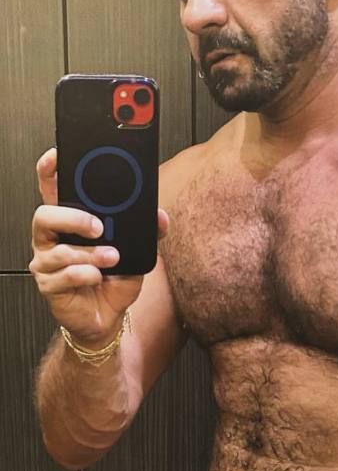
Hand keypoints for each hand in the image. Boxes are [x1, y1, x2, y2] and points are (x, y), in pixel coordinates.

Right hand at [29, 148, 169, 349]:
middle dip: (73, 217)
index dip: (50, 171)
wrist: (108, 314)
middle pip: (44, 215)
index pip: (52, 189)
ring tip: (112, 258)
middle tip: (99, 226)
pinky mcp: (50, 285)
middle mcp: (53, 238)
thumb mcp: (137, 250)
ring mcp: (47, 261)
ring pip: (58, 249)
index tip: (59, 156)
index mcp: (70, 221)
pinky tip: (99, 278)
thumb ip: (149, 230)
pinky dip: (88, 275)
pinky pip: (65, 275)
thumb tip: (160, 216)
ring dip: (91, 254)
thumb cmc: (115, 277)